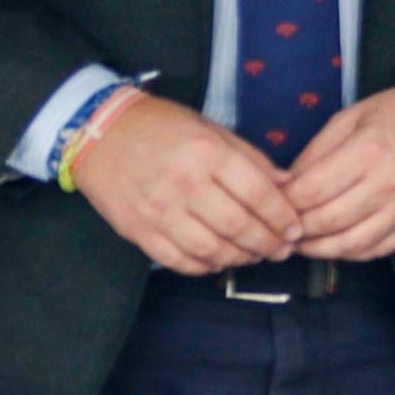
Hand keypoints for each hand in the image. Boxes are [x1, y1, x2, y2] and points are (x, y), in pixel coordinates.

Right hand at [70, 90, 301, 273]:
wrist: (99, 133)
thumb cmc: (163, 127)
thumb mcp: (213, 130)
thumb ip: (251, 159)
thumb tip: (287, 185)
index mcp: (208, 153)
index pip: (259, 194)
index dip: (283, 218)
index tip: (296, 229)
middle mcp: (184, 184)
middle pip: (238, 227)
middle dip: (268, 244)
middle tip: (281, 250)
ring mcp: (158, 210)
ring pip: (210, 249)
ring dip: (239, 258)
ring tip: (254, 257)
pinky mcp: (137, 230)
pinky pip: (176, 259)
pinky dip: (203, 266)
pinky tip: (218, 261)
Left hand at [284, 79, 394, 260]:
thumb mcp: (350, 118)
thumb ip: (315, 153)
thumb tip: (285, 186)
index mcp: (370, 152)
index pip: (311, 192)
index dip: (282, 202)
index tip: (271, 201)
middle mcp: (389, 185)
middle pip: (325, 222)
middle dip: (294, 228)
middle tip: (280, 224)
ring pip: (348, 245)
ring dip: (317, 248)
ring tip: (301, 240)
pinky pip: (374, 250)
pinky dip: (348, 253)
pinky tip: (334, 242)